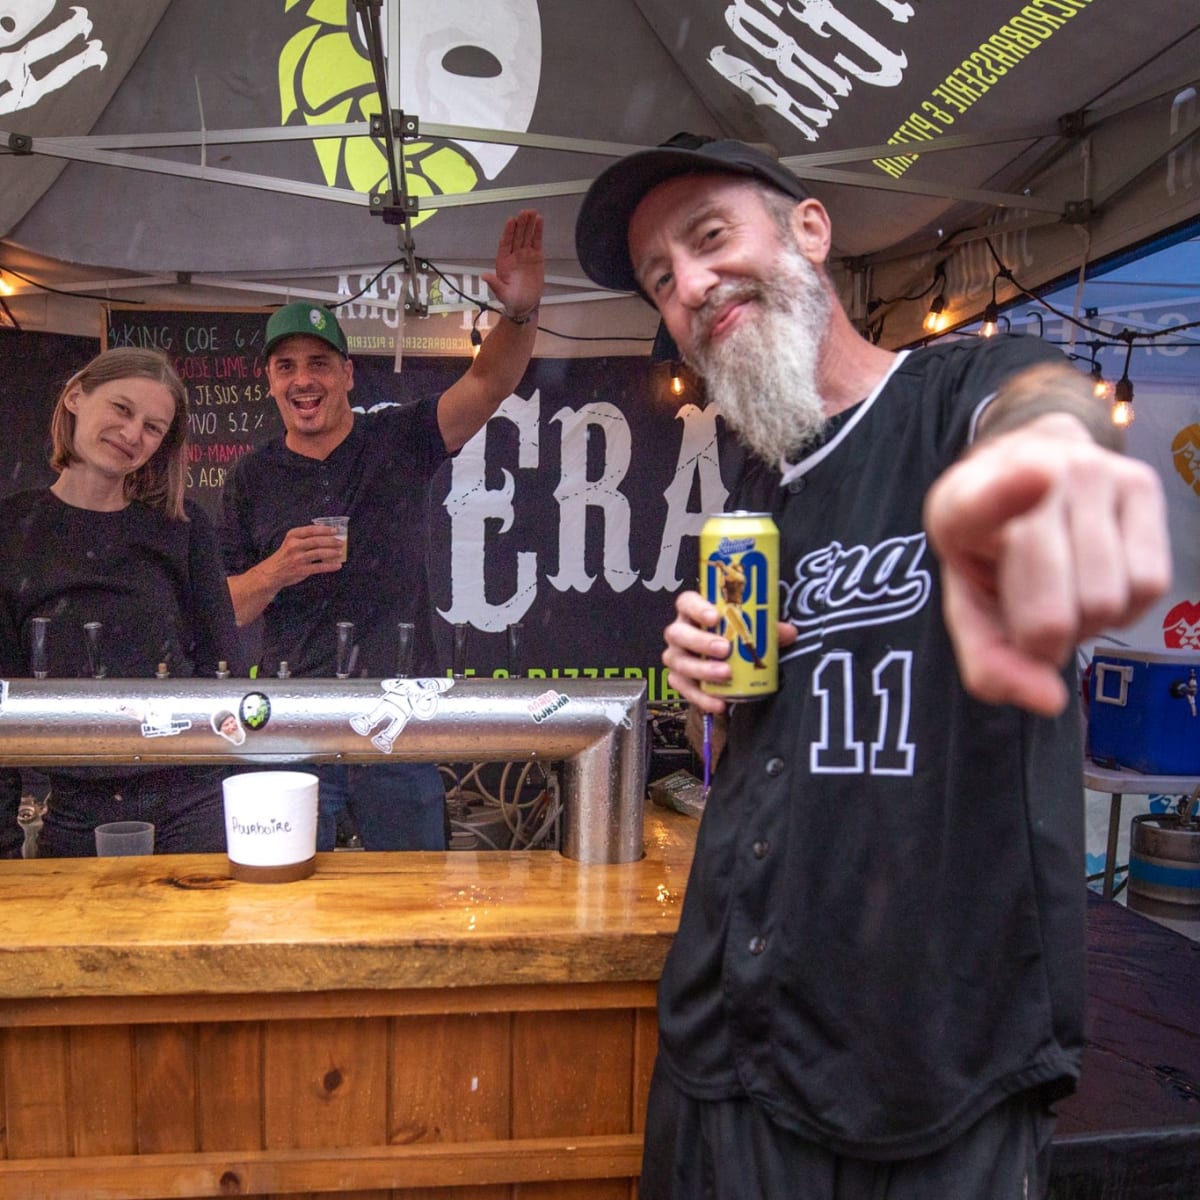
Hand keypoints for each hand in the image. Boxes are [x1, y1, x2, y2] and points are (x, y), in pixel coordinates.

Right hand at [266, 523, 346, 588]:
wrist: (273, 571)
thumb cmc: (286, 555)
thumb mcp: (291, 542)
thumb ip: (305, 538)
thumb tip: (329, 536)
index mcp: (292, 536)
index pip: (311, 530)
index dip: (325, 529)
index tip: (336, 530)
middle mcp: (294, 545)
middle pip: (316, 541)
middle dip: (331, 541)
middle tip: (341, 542)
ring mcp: (297, 558)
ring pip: (318, 553)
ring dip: (332, 552)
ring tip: (340, 552)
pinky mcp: (301, 570)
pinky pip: (319, 567)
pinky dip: (330, 566)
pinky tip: (338, 565)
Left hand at [483, 209, 543, 319]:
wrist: (525, 304)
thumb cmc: (512, 299)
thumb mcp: (502, 293)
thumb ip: (494, 284)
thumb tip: (484, 276)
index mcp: (503, 261)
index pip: (505, 243)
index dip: (508, 232)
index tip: (511, 221)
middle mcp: (514, 255)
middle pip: (517, 236)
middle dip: (521, 224)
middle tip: (525, 212)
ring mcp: (525, 255)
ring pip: (527, 236)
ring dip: (529, 224)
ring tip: (533, 212)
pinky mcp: (536, 257)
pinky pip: (537, 242)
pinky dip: (538, 231)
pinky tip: (539, 221)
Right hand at [662, 590, 796, 713]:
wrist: (725, 665)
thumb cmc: (733, 638)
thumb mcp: (751, 629)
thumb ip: (767, 628)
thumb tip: (788, 632)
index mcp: (694, 612)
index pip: (687, 602)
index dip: (697, 608)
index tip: (715, 616)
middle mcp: (680, 632)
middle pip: (678, 633)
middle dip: (701, 641)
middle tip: (725, 649)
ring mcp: (677, 656)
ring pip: (679, 662)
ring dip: (702, 669)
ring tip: (725, 673)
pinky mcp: (679, 679)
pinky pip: (684, 689)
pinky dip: (701, 697)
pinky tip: (719, 702)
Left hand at [924, 413, 1170, 715]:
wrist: (1021, 470)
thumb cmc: (989, 551)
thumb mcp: (968, 605)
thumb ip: (990, 662)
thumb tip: (1049, 700)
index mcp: (963, 505)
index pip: (986, 500)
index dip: (1009, 492)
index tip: (1039, 477)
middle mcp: (1031, 472)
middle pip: (1059, 610)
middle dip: (1046, 639)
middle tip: (1030, 612)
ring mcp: (1092, 472)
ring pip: (1109, 600)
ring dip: (1088, 622)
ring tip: (1063, 589)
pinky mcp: (1141, 482)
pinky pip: (1149, 583)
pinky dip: (1125, 606)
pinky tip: (1096, 580)